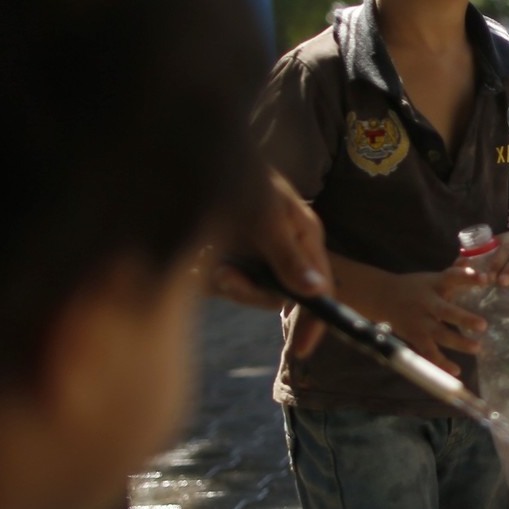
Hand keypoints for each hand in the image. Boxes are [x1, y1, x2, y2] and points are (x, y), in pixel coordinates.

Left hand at [211, 170, 331, 355]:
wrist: (188, 160)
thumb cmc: (238, 179)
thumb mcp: (267, 219)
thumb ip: (290, 257)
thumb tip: (317, 292)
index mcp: (303, 237)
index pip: (320, 289)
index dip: (315, 320)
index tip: (303, 348)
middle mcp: (282, 249)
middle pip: (278, 296)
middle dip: (250, 292)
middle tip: (225, 275)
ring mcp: (254, 255)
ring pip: (247, 293)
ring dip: (225, 282)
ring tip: (209, 258)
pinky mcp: (228, 258)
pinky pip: (224, 284)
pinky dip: (209, 276)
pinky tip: (200, 256)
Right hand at [378, 266, 488, 374]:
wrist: (382, 297)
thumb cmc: (415, 288)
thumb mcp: (432, 278)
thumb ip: (453, 271)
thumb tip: (469, 259)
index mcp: (434, 285)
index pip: (451, 278)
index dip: (466, 277)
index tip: (484, 279)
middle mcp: (427, 304)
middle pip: (445, 311)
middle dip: (464, 318)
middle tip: (483, 325)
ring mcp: (420, 322)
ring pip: (439, 334)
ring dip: (458, 342)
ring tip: (476, 347)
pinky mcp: (415, 337)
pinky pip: (429, 352)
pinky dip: (441, 363)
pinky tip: (456, 370)